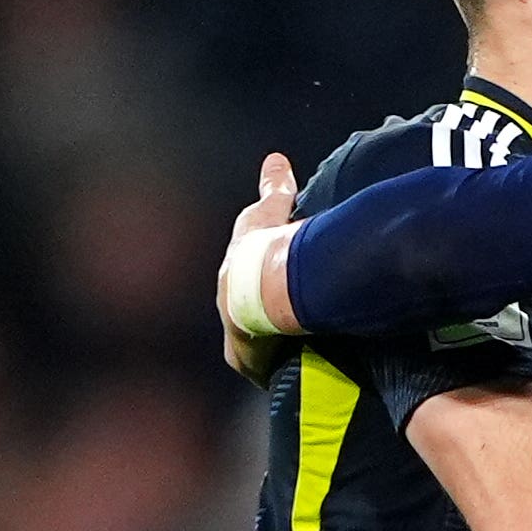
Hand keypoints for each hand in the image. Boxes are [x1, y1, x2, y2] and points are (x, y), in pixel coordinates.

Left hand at [219, 153, 298, 387]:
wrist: (264, 284)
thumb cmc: (266, 246)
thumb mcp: (270, 212)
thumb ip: (275, 188)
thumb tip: (276, 158)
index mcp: (230, 279)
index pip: (242, 289)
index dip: (260, 292)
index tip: (277, 296)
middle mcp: (226, 312)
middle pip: (247, 323)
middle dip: (265, 326)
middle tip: (296, 328)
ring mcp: (237, 341)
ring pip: (255, 350)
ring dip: (273, 350)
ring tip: (304, 352)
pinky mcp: (250, 362)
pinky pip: (265, 370)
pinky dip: (279, 369)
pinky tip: (301, 372)